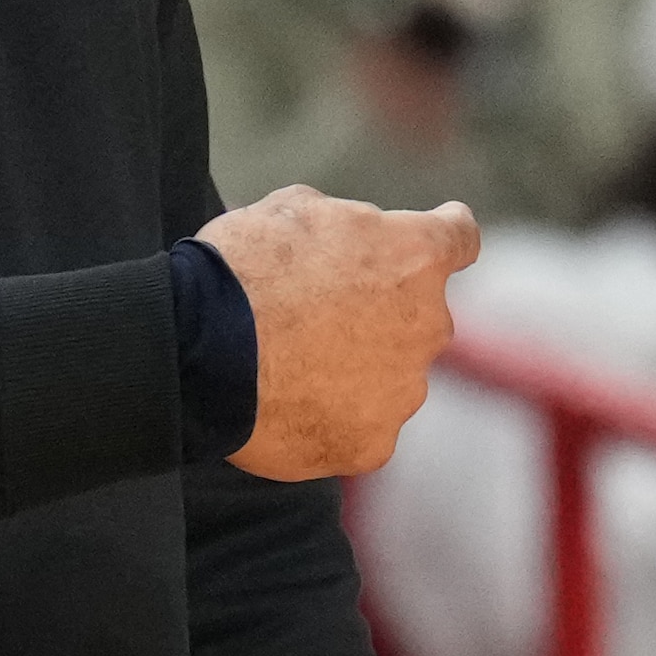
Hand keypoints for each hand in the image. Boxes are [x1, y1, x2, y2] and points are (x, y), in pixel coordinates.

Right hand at [204, 187, 480, 480]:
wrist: (197, 349)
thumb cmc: (239, 269)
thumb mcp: (290, 210)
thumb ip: (343, 225)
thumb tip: (345, 242)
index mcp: (414, 256)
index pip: (458, 238)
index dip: (445, 236)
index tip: (436, 238)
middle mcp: (428, 325)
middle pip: (419, 318)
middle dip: (382, 316)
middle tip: (317, 319)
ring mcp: (404, 392)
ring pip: (391, 379)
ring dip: (358, 372)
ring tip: (290, 370)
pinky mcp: (372, 445)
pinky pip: (362, 430)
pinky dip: (333, 422)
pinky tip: (287, 409)